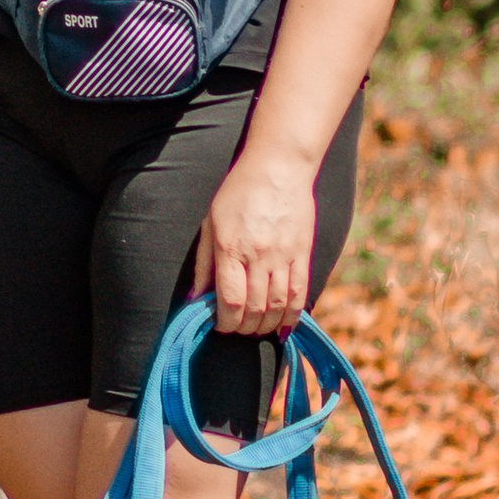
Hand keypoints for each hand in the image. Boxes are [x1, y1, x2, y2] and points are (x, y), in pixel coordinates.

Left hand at [194, 144, 315, 336]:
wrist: (278, 167)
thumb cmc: (238, 192)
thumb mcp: (211, 222)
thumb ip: (204, 263)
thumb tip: (195, 299)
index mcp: (231, 247)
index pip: (231, 300)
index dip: (225, 323)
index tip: (220, 327)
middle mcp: (258, 255)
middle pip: (255, 308)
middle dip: (244, 328)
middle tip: (238, 330)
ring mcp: (284, 255)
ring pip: (278, 306)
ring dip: (266, 325)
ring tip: (257, 329)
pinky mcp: (303, 253)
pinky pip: (300, 293)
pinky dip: (292, 316)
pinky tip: (283, 326)